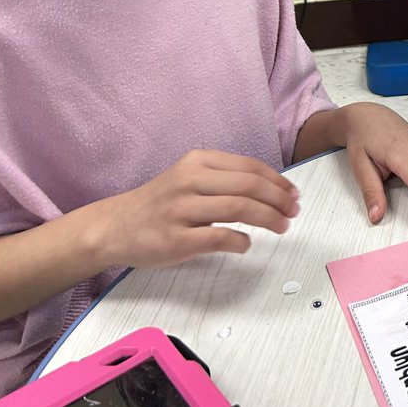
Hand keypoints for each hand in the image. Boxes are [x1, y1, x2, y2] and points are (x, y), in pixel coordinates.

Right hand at [92, 149, 300, 268]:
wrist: (114, 227)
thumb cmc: (160, 204)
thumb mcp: (189, 178)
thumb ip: (224, 179)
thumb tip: (271, 190)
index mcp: (197, 162)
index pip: (249, 167)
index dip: (278, 181)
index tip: (293, 194)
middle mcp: (189, 181)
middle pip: (249, 186)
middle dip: (279, 199)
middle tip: (294, 212)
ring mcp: (180, 210)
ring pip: (238, 208)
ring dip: (268, 218)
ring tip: (282, 227)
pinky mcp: (175, 239)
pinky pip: (219, 238)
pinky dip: (240, 241)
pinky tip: (246, 244)